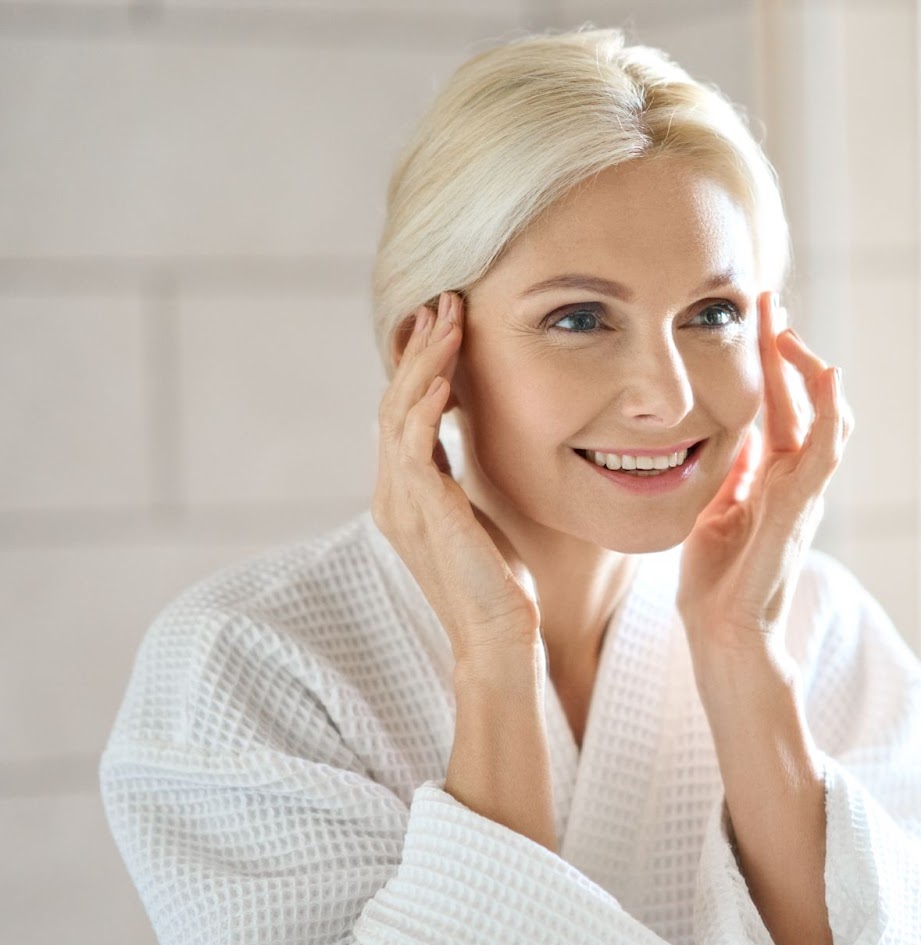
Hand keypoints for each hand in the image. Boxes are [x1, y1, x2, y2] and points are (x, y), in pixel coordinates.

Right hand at [371, 291, 540, 659]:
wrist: (497, 637)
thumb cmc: (498, 581)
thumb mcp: (476, 514)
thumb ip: (459, 479)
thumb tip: (468, 441)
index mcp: (403, 491)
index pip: (403, 410)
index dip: (419, 362)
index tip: (443, 320)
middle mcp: (392, 493)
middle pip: (394, 401)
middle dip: (419, 348)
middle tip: (443, 300)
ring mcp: (401, 504)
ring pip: (399, 414)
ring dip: (425, 363)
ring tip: (447, 320)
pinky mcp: (423, 515)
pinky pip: (414, 449)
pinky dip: (427, 409)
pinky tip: (445, 380)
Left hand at [677, 292, 853, 658]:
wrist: (723, 635)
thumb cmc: (717, 585)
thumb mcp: (715, 511)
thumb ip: (732, 474)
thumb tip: (737, 436)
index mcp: (772, 478)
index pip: (779, 405)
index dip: (770, 361)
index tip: (754, 317)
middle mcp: (794, 479)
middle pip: (803, 399)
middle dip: (786, 348)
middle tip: (766, 301)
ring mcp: (803, 493)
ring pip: (825, 416)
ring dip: (808, 368)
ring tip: (786, 328)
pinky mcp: (801, 508)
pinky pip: (826, 450)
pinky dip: (830, 411)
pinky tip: (827, 375)